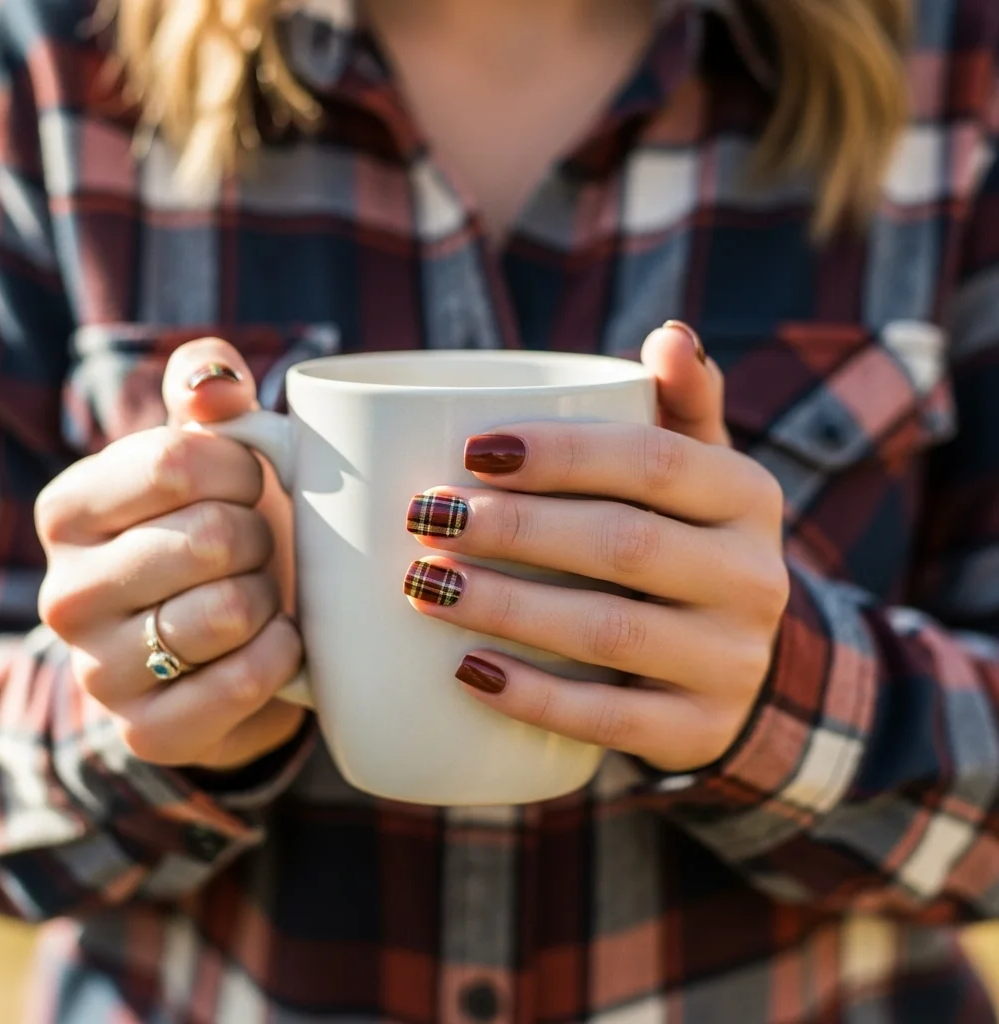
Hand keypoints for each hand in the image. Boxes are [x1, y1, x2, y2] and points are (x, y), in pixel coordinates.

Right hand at [35, 340, 304, 770]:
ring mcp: (98, 670)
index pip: (175, 462)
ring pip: (228, 611)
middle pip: (210, 538)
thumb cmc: (222, 530)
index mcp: (70, 510)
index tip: (251, 483)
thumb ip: (207, 391)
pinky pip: (239, 682)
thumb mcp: (211, 454)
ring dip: (269, 598)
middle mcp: (66, 593)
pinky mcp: (146, 730)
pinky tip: (277, 642)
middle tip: (254, 550)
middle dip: (260, 538)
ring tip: (258, 596)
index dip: (243, 469)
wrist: (228, 643)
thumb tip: (214, 380)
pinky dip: (280, 657)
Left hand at [404, 324, 787, 772]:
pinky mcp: (698, 732)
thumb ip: (679, 407)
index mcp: (748, 496)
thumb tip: (671, 334)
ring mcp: (733, 662)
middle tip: (425, 516)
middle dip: (515, 528)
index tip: (470, 451)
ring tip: (423, 584)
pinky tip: (465, 672)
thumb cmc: (685, 542)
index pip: (653, 461)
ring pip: (609, 631)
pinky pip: (611, 721)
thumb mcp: (697, 474)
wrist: (735, 664)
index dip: (561, 453)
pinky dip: (533, 696)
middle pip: (623, 543)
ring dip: (506, 607)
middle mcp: (756, 577)